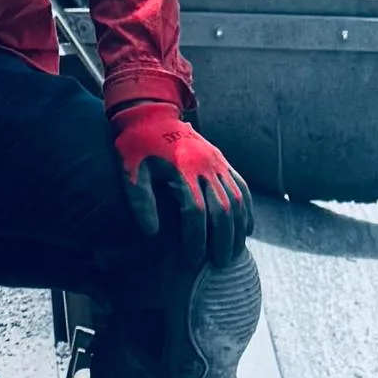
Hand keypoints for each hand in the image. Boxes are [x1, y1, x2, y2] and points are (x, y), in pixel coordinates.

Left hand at [109, 99, 250, 270]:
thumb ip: (139, 200)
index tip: (194, 259)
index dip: (196, 237)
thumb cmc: (136, 147)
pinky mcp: (223, 162)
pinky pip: (242, 188)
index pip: (196, 211)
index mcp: (182, 169)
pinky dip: (247, 210)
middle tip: (220, 263)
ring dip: (238, 229)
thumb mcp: (130, 171)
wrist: (151, 114)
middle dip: (223, 239)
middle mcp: (206, 166)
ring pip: (238, 200)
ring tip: (234, 253)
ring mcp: (218, 163)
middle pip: (223, 209)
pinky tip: (247, 229)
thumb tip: (152, 232)